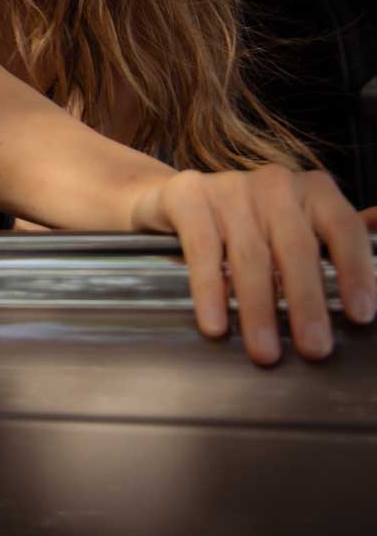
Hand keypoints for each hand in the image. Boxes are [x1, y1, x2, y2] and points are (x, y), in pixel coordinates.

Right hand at [128, 167, 376, 365]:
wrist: (176, 199)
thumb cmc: (248, 224)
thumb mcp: (298, 226)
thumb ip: (339, 239)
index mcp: (312, 190)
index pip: (342, 228)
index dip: (355, 270)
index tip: (361, 315)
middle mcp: (274, 183)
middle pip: (296, 247)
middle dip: (307, 302)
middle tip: (314, 348)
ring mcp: (230, 187)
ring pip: (250, 255)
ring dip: (259, 309)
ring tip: (265, 352)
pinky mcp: (188, 196)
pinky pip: (203, 249)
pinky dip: (210, 290)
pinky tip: (215, 324)